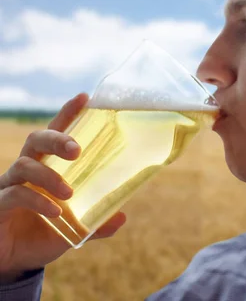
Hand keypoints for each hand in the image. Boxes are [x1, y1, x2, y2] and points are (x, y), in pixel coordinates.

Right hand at [0, 93, 126, 283]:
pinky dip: (37, 201)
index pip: (55, 135)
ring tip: (68, 193)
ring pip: (24, 165)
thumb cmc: (41, 235)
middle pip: (36, 141)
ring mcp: (9, 186)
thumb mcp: (73, 229)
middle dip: (57, 139)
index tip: (84, 98)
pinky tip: (55, 213)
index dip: (67, 115)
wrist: (12, 262)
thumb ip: (95, 223)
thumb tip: (121, 217)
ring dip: (49, 177)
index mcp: (46, 168)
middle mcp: (25, 171)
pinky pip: (15, 194)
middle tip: (77, 150)